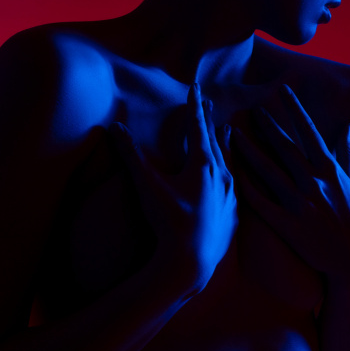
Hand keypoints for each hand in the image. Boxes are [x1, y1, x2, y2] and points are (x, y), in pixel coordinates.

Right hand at [109, 82, 237, 290]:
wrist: (190, 262)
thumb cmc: (169, 221)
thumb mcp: (147, 186)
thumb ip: (132, 155)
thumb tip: (115, 127)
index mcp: (204, 164)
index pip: (198, 126)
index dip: (195, 105)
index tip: (196, 87)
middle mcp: (222, 176)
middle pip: (215, 140)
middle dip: (209, 120)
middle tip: (209, 103)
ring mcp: (230, 196)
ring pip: (229, 162)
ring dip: (225, 144)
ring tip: (228, 131)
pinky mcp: (232, 215)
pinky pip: (234, 186)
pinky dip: (231, 173)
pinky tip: (232, 178)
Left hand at [231, 85, 349, 284]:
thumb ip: (347, 153)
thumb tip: (347, 127)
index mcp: (331, 170)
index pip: (309, 132)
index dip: (295, 109)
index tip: (283, 90)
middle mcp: (314, 182)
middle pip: (284, 146)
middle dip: (266, 124)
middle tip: (249, 107)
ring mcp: (300, 204)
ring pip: (267, 170)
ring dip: (248, 150)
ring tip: (232, 134)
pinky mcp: (287, 225)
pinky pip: (260, 202)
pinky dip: (246, 187)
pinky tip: (231, 173)